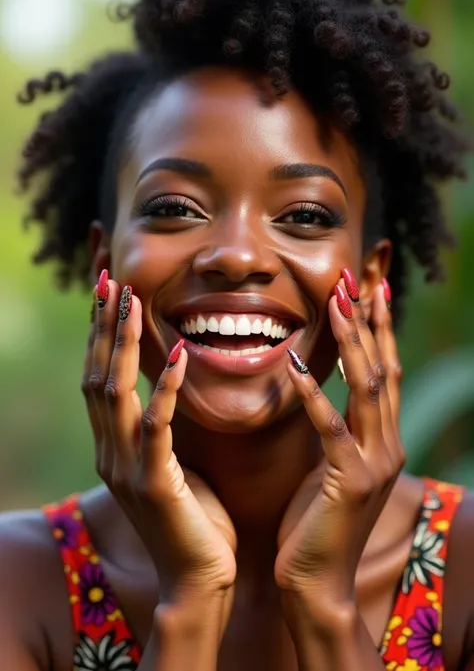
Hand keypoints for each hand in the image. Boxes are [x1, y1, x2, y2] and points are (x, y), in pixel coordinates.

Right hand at [82, 274, 236, 618]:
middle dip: (103, 327)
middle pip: (97, 375)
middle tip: (108, 280)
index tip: (109, 293)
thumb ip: (161, 428)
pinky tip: (180, 354)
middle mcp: (111, 452)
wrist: (199, 580)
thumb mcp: (172, 464)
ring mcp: (128, 469)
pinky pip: (156, 427)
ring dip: (124, 344)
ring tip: (133, 302)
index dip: (101, 334)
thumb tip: (169, 387)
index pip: (99, 377)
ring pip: (116, 393)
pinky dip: (164, 388)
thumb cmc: (195, 519)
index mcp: (116, 446)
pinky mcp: (155, 484)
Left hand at [275, 272, 404, 613]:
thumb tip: (322, 387)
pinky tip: (296, 361)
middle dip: (371, 320)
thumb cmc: (316, 522)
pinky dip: (315, 392)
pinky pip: (332, 427)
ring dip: (352, 342)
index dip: (377, 327)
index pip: (384, 370)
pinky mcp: (348, 482)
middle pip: (384, 368)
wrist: (317, 583)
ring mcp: (374, 464)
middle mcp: (388, 445)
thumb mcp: (333, 466)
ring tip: (338, 301)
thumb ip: (337, 429)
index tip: (367, 286)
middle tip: (358, 276)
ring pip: (368, 388)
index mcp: (383, 440)